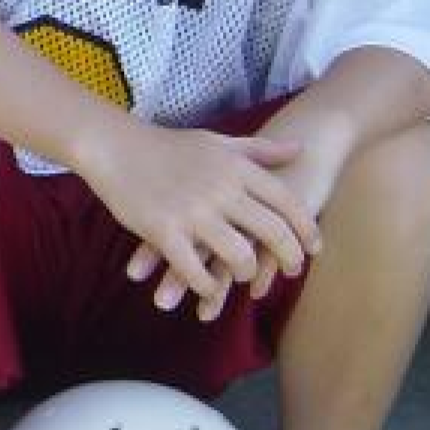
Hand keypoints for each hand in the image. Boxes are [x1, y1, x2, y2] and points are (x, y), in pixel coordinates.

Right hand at [81, 121, 320, 319]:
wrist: (115, 147)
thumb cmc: (167, 145)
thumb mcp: (218, 142)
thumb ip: (259, 150)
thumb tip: (300, 149)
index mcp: (237, 168)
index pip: (286, 202)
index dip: (306, 228)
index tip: (314, 247)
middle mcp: (221, 190)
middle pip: (272, 231)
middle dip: (289, 257)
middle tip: (292, 271)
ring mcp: (193, 212)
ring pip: (238, 256)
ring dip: (246, 273)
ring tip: (244, 277)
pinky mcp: (163, 231)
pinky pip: (194, 269)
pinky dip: (205, 285)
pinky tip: (206, 287)